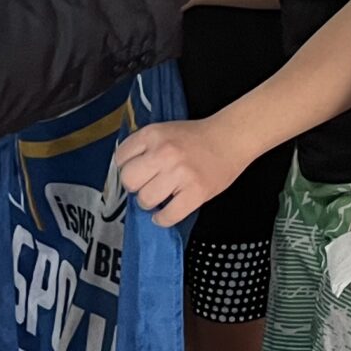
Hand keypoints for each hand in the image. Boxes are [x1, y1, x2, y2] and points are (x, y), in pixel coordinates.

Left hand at [116, 116, 245, 226]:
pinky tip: (165, 213)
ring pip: (146, 200)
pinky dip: (163, 219)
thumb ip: (144, 147)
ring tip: (160, 197)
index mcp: (153, 134)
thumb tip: (126, 173)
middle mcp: (164, 153)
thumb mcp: (164, 131)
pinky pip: (168, 216)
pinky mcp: (196, 192)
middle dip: (135, 187)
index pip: (120, 159)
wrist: (230, 138)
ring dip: (150, 203)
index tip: (136, 172)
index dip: (126, 168)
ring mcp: (180, 173)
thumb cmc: (196, 137)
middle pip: (129, 181)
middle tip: (147, 186)